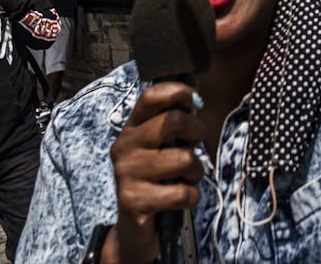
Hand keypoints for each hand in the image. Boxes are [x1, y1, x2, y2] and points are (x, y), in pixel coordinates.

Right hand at [108, 82, 206, 263]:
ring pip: (183, 159)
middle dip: (196, 131)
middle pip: (172, 121)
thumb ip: (175, 124)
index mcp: (132, 129)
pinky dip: (191, 198)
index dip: (178, 92)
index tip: (194, 100)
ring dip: (195, 172)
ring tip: (185, 178)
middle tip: (195, 145)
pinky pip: (182, 192)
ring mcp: (126, 174)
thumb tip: (196, 101)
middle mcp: (124, 147)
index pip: (151, 96)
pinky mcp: (133, 202)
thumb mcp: (164, 148)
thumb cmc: (158, 181)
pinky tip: (179, 200)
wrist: (134, 229)